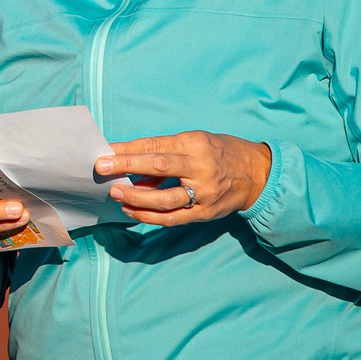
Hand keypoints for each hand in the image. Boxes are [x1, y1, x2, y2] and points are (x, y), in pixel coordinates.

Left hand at [100, 131, 272, 226]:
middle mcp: (201, 166)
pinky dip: (150, 216)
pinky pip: (173, 218)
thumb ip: (167, 152)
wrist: (258, 174)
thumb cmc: (220, 153)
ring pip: (165, 198)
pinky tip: (133, 212)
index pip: (156, 145)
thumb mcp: (197, 141)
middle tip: (102, 168)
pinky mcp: (205, 212)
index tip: (106, 151)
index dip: (129, 149)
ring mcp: (204, 192)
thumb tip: (131, 162)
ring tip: (116, 194)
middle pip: (159, 166)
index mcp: (196, 143)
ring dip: (137, 197)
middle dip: (127, 166)